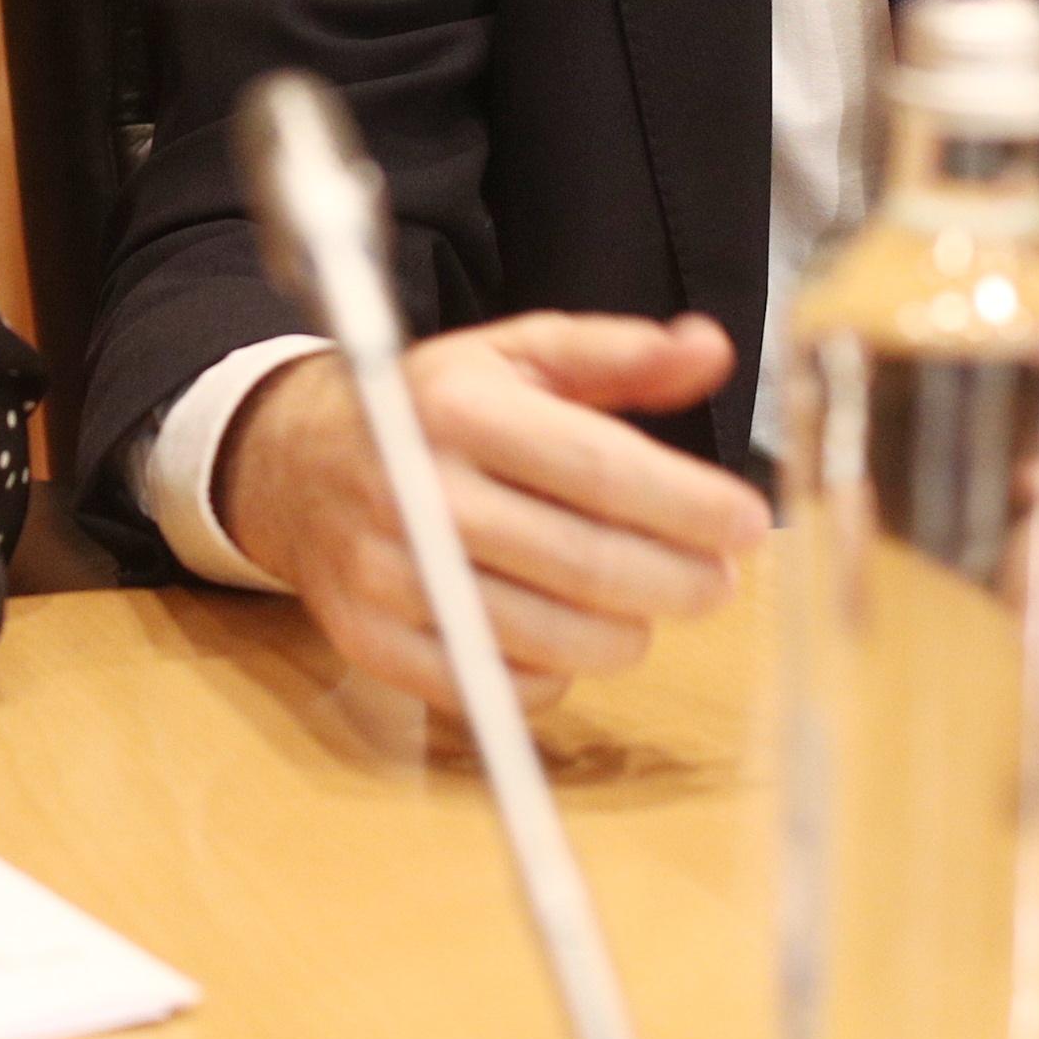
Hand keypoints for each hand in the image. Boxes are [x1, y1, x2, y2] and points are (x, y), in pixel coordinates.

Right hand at [214, 310, 771, 715]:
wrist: (291, 462)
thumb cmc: (428, 408)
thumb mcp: (513, 355)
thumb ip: (615, 356)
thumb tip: (709, 350)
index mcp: (456, 406)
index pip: (598, 468)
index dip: (687, 505)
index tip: (747, 524)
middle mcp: (416, 489)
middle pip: (585, 563)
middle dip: (677, 581)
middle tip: (717, 581)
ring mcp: (388, 575)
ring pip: (552, 639)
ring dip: (628, 634)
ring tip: (650, 606)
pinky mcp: (371, 643)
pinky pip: (499, 688)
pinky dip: (554, 674)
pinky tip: (568, 634)